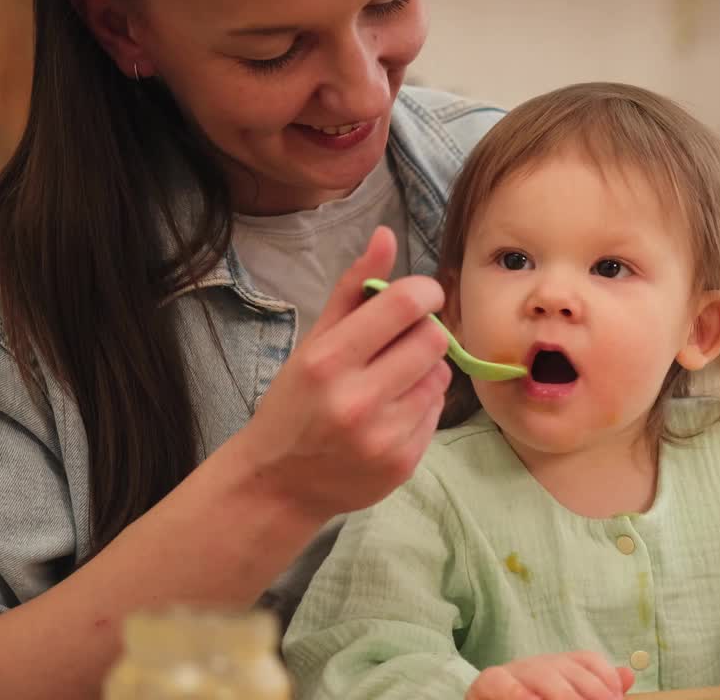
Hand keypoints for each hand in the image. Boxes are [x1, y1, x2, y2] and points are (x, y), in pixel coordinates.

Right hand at [232, 226, 450, 519]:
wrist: (279, 483)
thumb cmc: (295, 403)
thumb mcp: (314, 341)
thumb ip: (353, 288)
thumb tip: (386, 235)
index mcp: (329, 361)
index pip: (405, 306)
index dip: (425, 292)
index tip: (422, 297)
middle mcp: (357, 400)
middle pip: (435, 340)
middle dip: (426, 332)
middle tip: (403, 341)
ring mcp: (384, 437)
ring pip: (441, 376)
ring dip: (425, 370)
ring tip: (392, 381)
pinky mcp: (403, 464)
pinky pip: (437, 412)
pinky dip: (422, 405)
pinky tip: (391, 413)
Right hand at [466, 652, 635, 699]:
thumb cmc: (533, 698)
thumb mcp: (566, 694)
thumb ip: (595, 689)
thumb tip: (627, 675)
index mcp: (561, 666)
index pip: (589, 661)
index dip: (605, 678)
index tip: (617, 699)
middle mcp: (540, 663)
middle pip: (570, 671)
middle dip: (591, 691)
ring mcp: (515, 671)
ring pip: (543, 676)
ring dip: (562, 695)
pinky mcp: (488, 682)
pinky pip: (502, 683)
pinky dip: (519, 693)